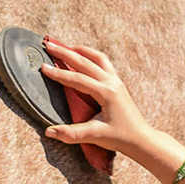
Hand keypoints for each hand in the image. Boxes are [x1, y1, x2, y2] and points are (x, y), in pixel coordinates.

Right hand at [39, 39, 155, 163]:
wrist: (141, 139)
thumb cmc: (120, 137)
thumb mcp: (95, 135)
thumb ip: (71, 133)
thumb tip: (49, 131)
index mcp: (106, 93)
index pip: (77, 79)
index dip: (59, 73)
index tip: (43, 67)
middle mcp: (112, 82)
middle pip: (86, 62)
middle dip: (65, 52)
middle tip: (49, 44)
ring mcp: (117, 81)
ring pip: (98, 58)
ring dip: (81, 50)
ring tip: (65, 47)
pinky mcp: (118, 84)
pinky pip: (104, 63)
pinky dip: (91, 56)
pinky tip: (83, 58)